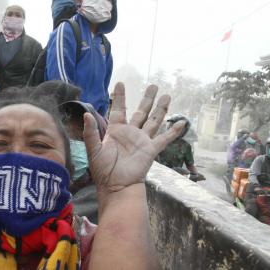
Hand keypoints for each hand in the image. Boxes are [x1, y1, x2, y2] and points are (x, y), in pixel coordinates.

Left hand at [83, 83, 184, 199]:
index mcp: (115, 131)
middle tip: (154, 85)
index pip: (118, 109)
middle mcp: (130, 133)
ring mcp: (142, 140)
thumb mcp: (93, 150)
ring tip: (167, 95)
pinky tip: (182, 122)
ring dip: (161, 109)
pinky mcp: (151, 149)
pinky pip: (164, 138)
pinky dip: (173, 131)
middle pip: (141, 111)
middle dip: (147, 99)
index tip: (120, 83)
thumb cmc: (103, 170)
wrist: (116, 186)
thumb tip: (87, 114)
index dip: (119, 96)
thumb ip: (90, 132)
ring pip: (153, 120)